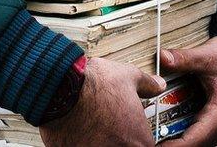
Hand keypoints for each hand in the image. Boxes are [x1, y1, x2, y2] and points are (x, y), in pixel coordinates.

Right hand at [40, 57, 166, 146]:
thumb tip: (156, 84)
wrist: (61, 88)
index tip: (131, 130)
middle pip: (122, 146)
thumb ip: (146, 84)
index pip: (145, 146)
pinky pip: (80, 146)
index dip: (137, 137)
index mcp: (139, 141)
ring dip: (99, 140)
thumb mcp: (127, 77)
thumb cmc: (92, 86)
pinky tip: (76, 128)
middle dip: (117, 138)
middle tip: (109, 126)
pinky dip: (79, 140)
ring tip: (91, 125)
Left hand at [160, 35, 216, 145]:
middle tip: (147, 133)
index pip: (194, 140)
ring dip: (179, 135)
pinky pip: (204, 134)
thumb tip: (162, 57)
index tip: (150, 142)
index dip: (171, 145)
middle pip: (195, 144)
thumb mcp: (206, 55)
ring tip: (155, 127)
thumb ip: (183, 59)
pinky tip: (169, 121)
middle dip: (171, 140)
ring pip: (199, 141)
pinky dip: (187, 130)